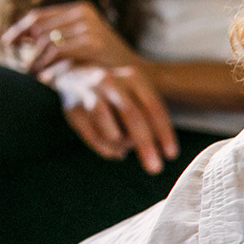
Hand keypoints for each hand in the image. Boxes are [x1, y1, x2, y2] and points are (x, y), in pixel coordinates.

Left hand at [1, 1, 142, 74]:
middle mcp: (85, 13)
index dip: (20, 30)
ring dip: (34, 58)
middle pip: (39, 27)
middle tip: (20, 63)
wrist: (142, 80)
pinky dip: (45, 63)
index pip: (40, 17)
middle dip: (25, 45)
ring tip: (31, 74)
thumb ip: (61, 36)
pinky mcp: (93, 42)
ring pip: (45, 40)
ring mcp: (90, 26)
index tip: (10, 43)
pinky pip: (56, 50)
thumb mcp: (86, 44)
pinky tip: (42, 77)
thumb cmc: (110, 67)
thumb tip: (22, 37)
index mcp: (83, 9)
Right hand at [41, 61, 177, 173]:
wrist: (76, 75)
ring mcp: (88, 93)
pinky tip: (115, 152)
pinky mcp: (72, 109)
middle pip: (131, 115)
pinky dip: (107, 149)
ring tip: (125, 149)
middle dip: (145, 145)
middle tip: (155, 169)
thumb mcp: (139, 97)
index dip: (163, 133)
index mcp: (133, 78)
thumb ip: (151, 119)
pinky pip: (93, 137)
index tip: (171, 156)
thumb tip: (164, 152)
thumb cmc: (120, 93)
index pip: (153, 107)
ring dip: (122, 144)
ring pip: (109, 127)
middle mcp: (110, 81)